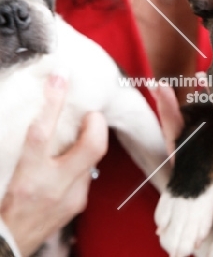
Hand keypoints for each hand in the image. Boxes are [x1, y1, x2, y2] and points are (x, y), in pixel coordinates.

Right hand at [0, 74, 107, 255]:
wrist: (9, 243)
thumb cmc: (5, 204)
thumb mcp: (10, 171)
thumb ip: (31, 148)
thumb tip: (46, 118)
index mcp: (29, 175)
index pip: (42, 133)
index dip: (54, 103)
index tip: (60, 79)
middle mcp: (54, 185)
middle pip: (91, 146)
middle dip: (97, 124)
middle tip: (91, 114)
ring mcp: (72, 196)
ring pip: (94, 159)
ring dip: (89, 144)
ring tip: (80, 135)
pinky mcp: (79, 203)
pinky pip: (88, 175)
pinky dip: (82, 164)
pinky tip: (71, 164)